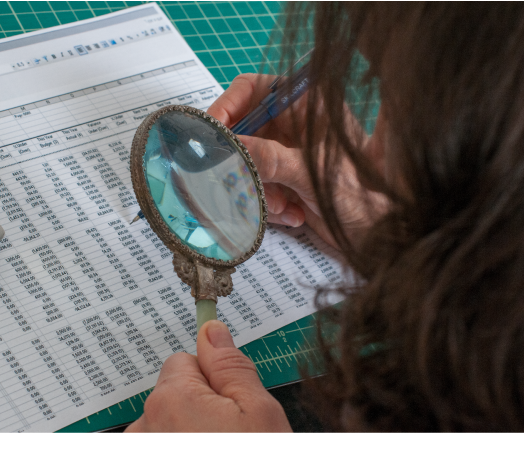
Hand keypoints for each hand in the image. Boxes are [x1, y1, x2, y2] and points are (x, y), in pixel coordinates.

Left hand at [125, 320, 291, 431]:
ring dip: (189, 430)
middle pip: (175, 392)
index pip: (186, 361)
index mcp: (172, 398)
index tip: (233, 405)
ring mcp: (142, 444)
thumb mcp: (259, 413)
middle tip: (231, 434)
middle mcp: (145, 424)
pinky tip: (204, 449)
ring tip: (220, 445)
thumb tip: (212, 330)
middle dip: (201, 406)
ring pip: (168, 420)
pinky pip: (161, 437)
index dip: (215, 381)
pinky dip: (179, 440)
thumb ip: (232, 367)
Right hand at [207, 74, 385, 248]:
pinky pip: (255, 185)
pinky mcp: (283, 179)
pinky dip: (266, 203)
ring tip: (282, 206)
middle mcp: (293, 124)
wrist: (378, 232)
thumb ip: (270, 159)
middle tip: (242, 181)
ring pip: (245, 162)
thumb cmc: (363, 196)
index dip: (226, 108)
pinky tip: (293, 214)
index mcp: (306, 104)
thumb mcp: (311, 174)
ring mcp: (286, 152)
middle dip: (241, 162)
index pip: (250, 90)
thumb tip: (231, 146)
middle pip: (242, 131)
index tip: (212, 135)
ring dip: (255, 189)